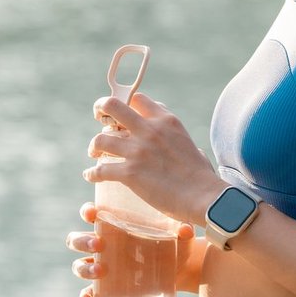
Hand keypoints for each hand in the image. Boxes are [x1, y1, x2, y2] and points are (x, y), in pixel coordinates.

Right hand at [66, 201, 198, 296]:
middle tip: (100, 245)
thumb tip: (186, 229)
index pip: (92, 214)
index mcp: (114, 225)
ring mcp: (103, 268)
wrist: (181, 271)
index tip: (92, 213)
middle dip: (83, 241)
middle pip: (78, 240)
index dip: (87, 212)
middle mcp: (103, 245)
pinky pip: (89, 294)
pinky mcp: (108, 290)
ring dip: (84, 268)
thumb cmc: (173, 244)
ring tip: (100, 271)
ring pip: (80, 265)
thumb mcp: (177, 236)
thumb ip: (181, 230)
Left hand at [84, 92, 226, 224]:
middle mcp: (149, 130)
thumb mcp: (189, 142)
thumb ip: (173, 135)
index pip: (138, 99)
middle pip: (112, 106)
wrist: (204, 197)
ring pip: (101, 139)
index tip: (121, 113)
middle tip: (99, 118)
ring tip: (95, 153)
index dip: (126, 104)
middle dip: (101, 109)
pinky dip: (93, 173)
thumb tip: (171, 141)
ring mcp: (138, 151)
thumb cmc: (201, 175)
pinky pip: (101, 170)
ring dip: (95, 146)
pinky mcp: (130, 173)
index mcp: (166, 120)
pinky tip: (91, 175)